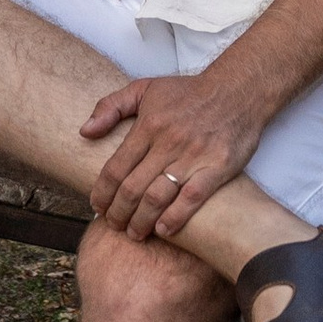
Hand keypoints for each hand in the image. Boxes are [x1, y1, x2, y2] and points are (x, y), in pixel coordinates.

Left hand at [80, 62, 272, 241]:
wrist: (238, 90)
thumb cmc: (189, 92)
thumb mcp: (145, 88)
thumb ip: (110, 106)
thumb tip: (84, 131)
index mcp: (148, 125)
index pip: (115, 167)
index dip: (102, 192)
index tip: (97, 207)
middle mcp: (168, 142)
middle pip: (132, 188)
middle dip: (118, 212)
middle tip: (113, 225)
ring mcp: (193, 156)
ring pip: (157, 197)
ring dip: (141, 221)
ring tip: (134, 233)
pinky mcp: (217, 168)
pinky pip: (191, 199)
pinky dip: (175, 218)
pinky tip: (163, 230)